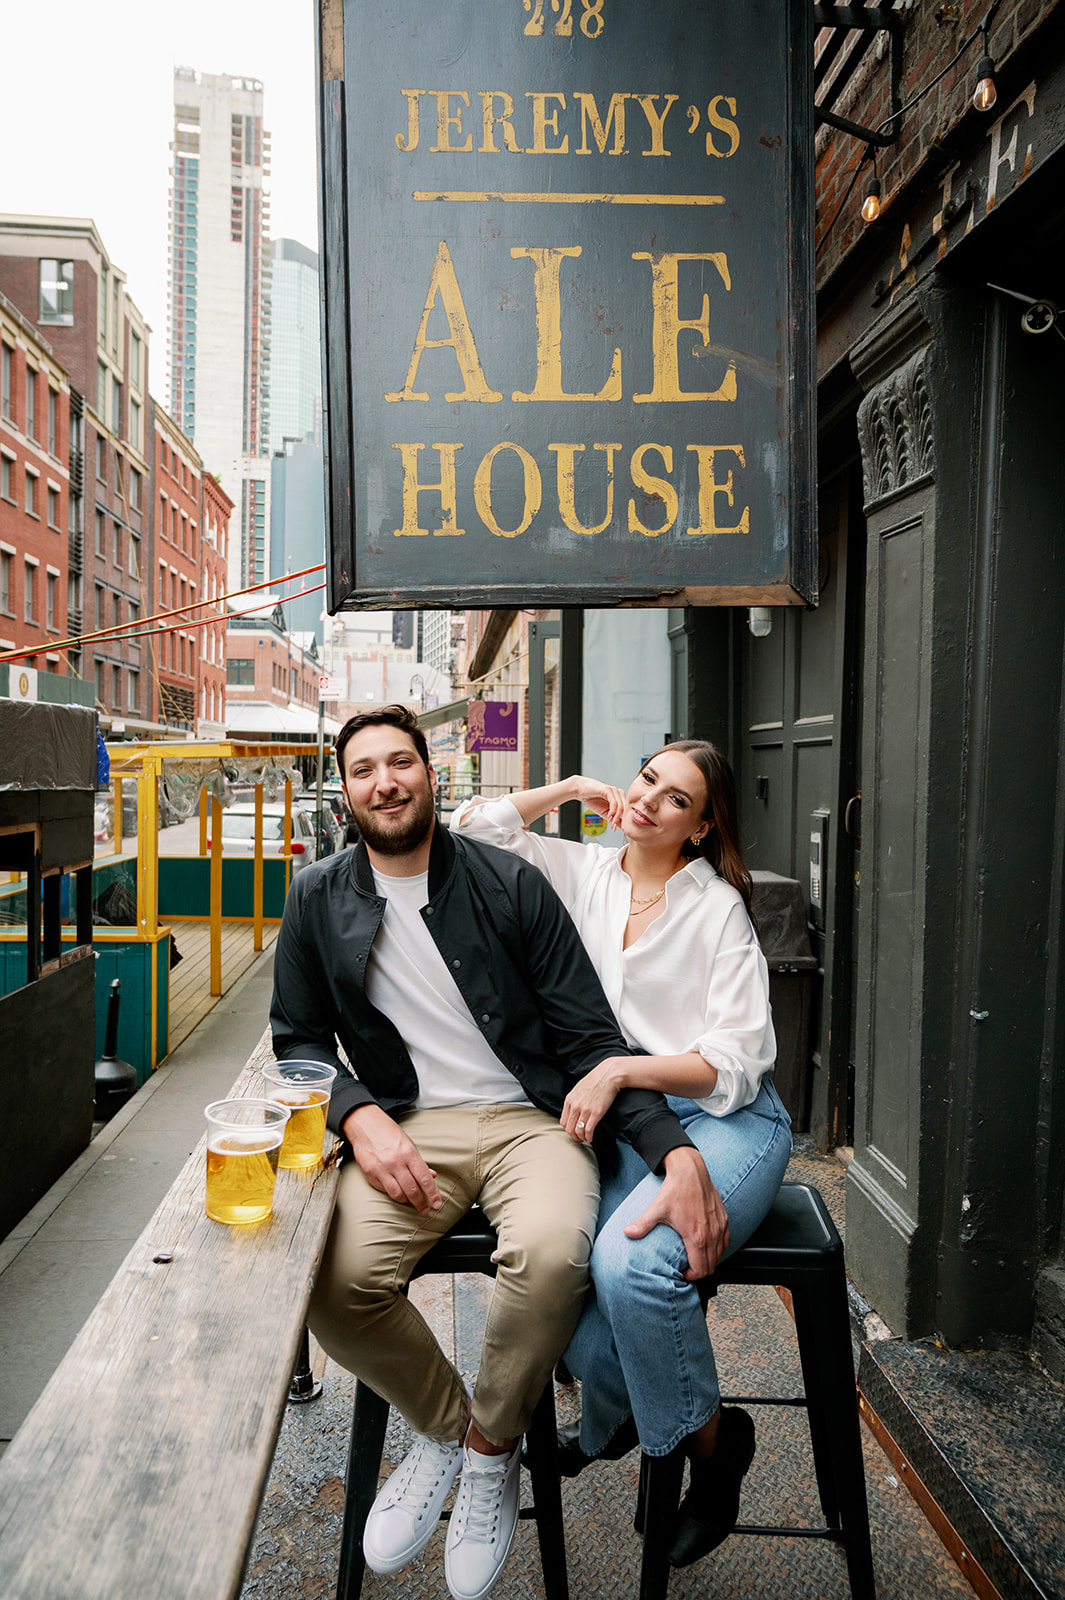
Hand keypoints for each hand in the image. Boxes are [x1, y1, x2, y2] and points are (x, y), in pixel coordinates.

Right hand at [342, 1103, 442, 1214]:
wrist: (365, 1125)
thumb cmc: (388, 1133)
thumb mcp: (409, 1144)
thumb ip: (419, 1162)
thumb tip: (432, 1176)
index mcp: (409, 1153)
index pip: (425, 1179)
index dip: (433, 1194)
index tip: (437, 1204)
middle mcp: (396, 1162)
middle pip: (412, 1190)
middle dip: (421, 1203)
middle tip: (426, 1209)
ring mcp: (382, 1169)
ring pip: (398, 1195)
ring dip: (407, 1201)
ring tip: (412, 1202)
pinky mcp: (370, 1174)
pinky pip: (385, 1190)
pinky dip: (393, 1193)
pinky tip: (398, 1192)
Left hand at [561, 1057, 628, 1142]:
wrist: (608, 1075)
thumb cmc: (595, 1080)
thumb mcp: (578, 1088)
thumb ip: (574, 1100)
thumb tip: (573, 1111)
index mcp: (569, 1100)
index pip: (563, 1122)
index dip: (568, 1130)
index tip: (573, 1132)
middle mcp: (575, 1106)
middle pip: (569, 1129)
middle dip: (574, 1137)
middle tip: (579, 1139)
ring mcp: (585, 1110)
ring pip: (578, 1131)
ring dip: (581, 1138)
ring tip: (585, 1139)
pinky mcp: (596, 1113)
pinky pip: (589, 1130)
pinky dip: (589, 1137)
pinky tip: (591, 1139)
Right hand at [569, 776, 626, 830]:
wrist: (580, 791)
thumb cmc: (592, 799)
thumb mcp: (605, 813)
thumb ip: (614, 819)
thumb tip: (623, 827)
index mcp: (620, 798)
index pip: (626, 810)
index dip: (623, 820)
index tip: (616, 828)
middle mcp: (619, 793)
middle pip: (625, 809)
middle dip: (620, 820)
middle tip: (614, 827)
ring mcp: (614, 791)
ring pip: (620, 806)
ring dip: (616, 817)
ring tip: (611, 823)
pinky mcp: (608, 790)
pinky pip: (614, 802)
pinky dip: (613, 811)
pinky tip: (608, 816)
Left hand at [624, 1147, 729, 1281]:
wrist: (690, 1171)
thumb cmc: (676, 1190)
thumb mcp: (657, 1209)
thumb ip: (642, 1224)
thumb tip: (627, 1233)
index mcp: (696, 1237)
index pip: (701, 1269)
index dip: (691, 1275)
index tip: (683, 1271)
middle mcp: (711, 1234)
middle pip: (711, 1266)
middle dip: (699, 1270)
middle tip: (688, 1267)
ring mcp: (719, 1227)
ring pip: (720, 1255)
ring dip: (710, 1260)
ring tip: (696, 1256)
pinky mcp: (724, 1219)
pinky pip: (726, 1241)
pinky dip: (718, 1247)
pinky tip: (708, 1244)